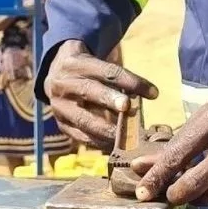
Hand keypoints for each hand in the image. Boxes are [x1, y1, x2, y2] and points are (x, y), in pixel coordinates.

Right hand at [43, 40, 158, 148]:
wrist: (54, 76)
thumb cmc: (87, 70)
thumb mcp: (96, 63)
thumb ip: (117, 77)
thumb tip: (151, 95)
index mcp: (76, 63)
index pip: (107, 71)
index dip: (131, 81)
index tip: (153, 93)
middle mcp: (63, 83)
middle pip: (89, 90)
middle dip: (110, 99)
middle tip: (128, 107)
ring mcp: (59, 106)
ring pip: (83, 118)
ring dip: (106, 128)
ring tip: (127, 135)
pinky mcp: (60, 124)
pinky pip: (79, 135)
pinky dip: (98, 141)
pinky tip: (115, 145)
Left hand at [132, 69, 207, 205]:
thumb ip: (181, 136)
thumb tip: (144, 164)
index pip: (184, 150)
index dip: (160, 173)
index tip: (141, 191)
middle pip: (199, 179)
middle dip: (174, 194)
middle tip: (159, 197)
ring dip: (191, 197)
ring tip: (179, 190)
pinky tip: (205, 183)